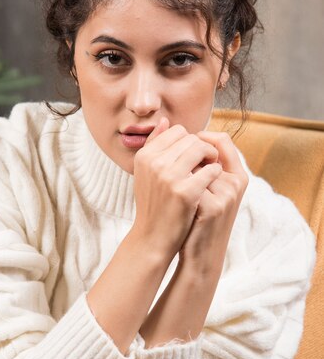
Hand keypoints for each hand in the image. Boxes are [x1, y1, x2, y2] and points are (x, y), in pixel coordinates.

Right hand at [130, 118, 222, 263]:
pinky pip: (211, 170)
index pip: (177, 131)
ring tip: (211, 169)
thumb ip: (155, 145)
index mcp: (144, 155)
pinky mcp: (185, 192)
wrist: (152, 237)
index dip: (190, 141)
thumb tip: (166, 121)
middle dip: (203, 148)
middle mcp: (154, 163)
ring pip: (202, 149)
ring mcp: (169, 177)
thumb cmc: (153, 203)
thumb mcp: (146, 172)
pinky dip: (215, 174)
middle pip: (191, 138)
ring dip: (211, 157)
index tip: (194, 155)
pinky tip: (212, 183)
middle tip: (207, 162)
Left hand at [178, 131, 248, 279]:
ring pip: (194, 168)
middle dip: (186, 158)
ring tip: (176, 191)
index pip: (222, 140)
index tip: (182, 145)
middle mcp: (236, 182)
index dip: (199, 138)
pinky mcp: (212, 207)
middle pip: (205, 151)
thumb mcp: (209, 191)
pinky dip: (177, 189)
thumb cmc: (201, 219)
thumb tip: (186, 135)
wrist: (201, 257)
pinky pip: (188, 184)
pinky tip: (174, 203)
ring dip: (180, 175)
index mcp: (238, 175)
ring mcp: (226, 195)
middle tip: (176, 173)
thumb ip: (205, 166)